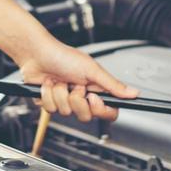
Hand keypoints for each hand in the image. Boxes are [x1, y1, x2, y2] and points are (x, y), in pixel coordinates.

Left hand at [16, 36, 139, 122]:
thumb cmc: (63, 56)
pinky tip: (48, 84)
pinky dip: (48, 95)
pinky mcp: (50, 103)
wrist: (37, 54)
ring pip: (66, 112)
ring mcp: (65, 101)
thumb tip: (133, 93)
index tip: (93, 98)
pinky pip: (51, 109)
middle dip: (76, 100)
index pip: (108, 111)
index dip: (102, 110)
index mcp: (96, 88)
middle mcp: (82, 97)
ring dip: (60, 94)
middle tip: (74, 86)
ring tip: (59, 80)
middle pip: (86, 116)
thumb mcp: (91, 69)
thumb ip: (112, 84)